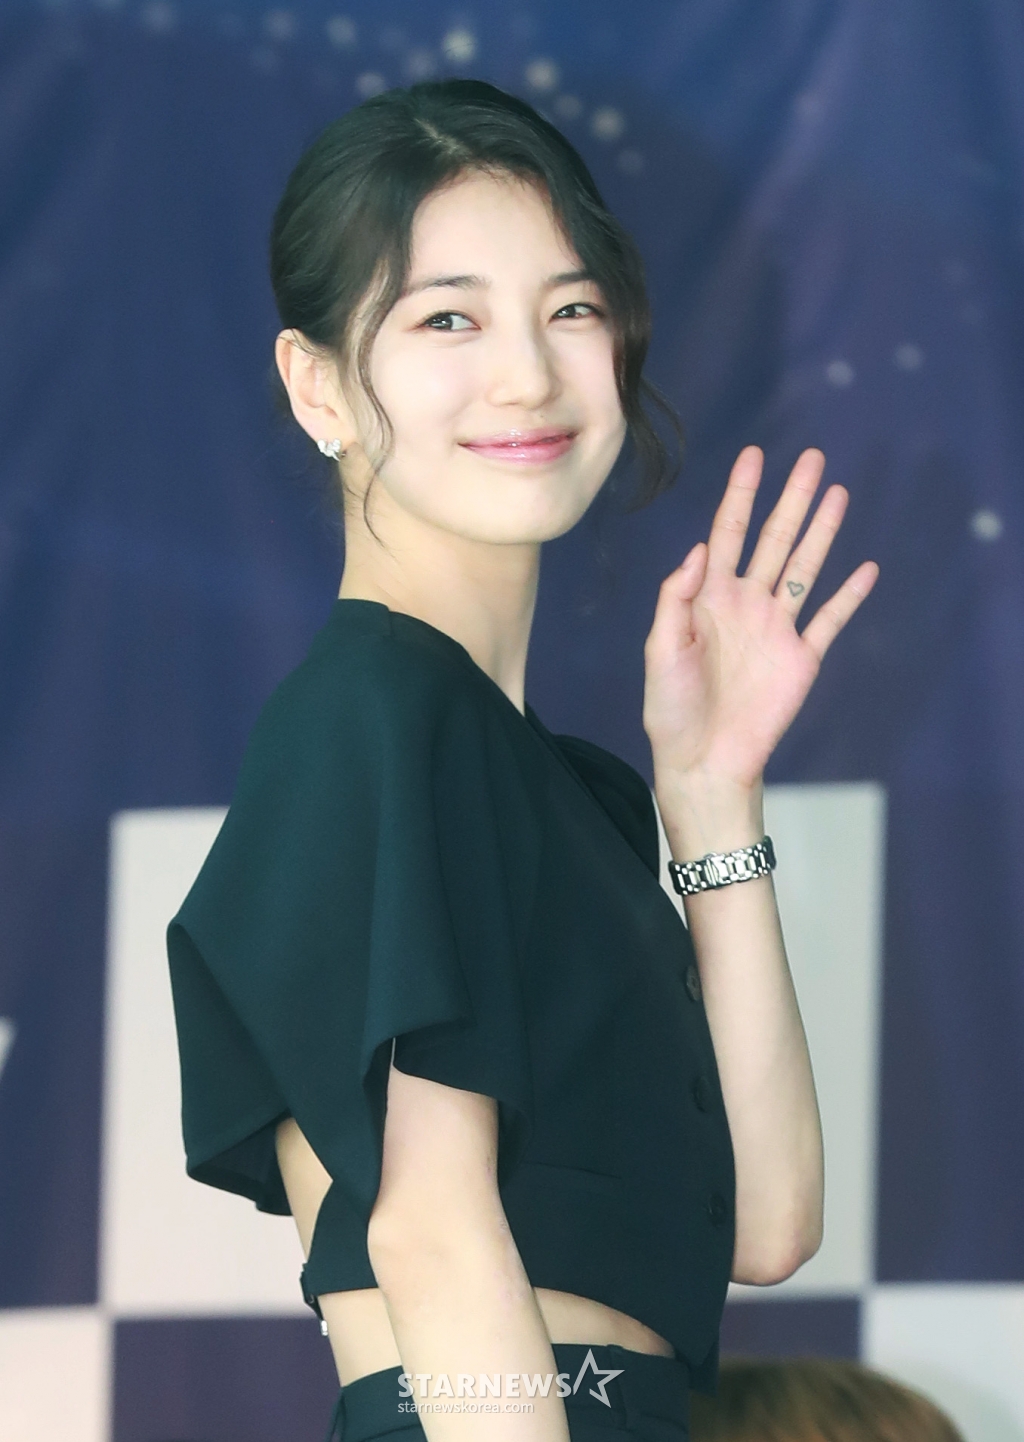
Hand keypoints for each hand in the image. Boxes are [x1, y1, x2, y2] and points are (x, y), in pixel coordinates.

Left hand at [643, 446, 878, 792]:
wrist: (703, 760)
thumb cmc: (671, 709)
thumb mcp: (660, 650)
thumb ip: (676, 599)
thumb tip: (698, 550)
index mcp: (708, 598)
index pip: (727, 533)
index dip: (740, 495)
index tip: (753, 456)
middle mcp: (746, 604)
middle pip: (774, 539)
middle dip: (791, 499)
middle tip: (810, 458)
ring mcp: (777, 628)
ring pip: (805, 567)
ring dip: (822, 531)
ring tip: (838, 492)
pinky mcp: (802, 658)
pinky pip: (829, 619)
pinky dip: (849, 596)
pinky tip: (866, 568)